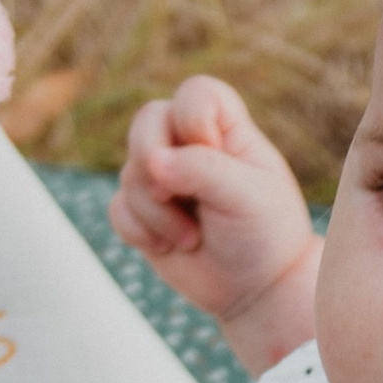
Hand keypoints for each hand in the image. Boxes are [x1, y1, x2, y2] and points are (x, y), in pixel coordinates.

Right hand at [109, 75, 318, 365]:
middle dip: (152, 159)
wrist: (256, 289)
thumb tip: (151, 162)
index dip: (195, 120)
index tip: (215, 155)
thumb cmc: (264, 235)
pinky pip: (118, 209)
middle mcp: (188, 145)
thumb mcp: (247, 197)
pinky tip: (169, 247)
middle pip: (146, 120)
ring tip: (193, 239)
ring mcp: (162, 176)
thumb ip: (203, 170)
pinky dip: (140, 232)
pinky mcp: (142, 212)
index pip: (196, 93)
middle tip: (171, 195)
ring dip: (157, 213)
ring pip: (130, 173)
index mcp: (225, 127)